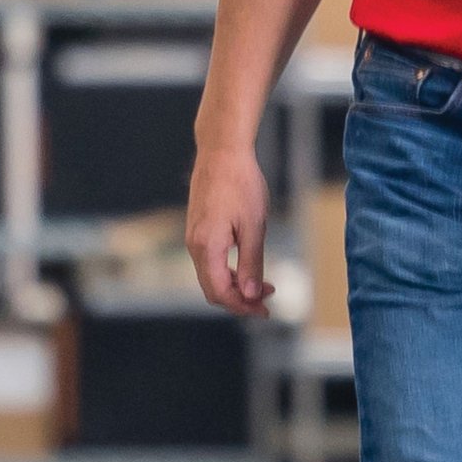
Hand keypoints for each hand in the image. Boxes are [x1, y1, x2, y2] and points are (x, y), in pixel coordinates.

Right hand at [187, 143, 275, 315]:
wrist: (222, 152)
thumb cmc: (241, 184)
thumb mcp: (254, 226)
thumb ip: (251, 264)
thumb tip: (251, 294)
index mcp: (206, 247)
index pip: (220, 293)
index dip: (243, 306)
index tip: (265, 310)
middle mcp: (194, 245)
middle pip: (213, 289)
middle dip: (240, 300)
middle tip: (268, 300)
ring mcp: (193, 236)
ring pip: (210, 276)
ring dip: (235, 285)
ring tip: (264, 284)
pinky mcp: (197, 228)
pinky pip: (208, 261)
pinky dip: (227, 271)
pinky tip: (246, 266)